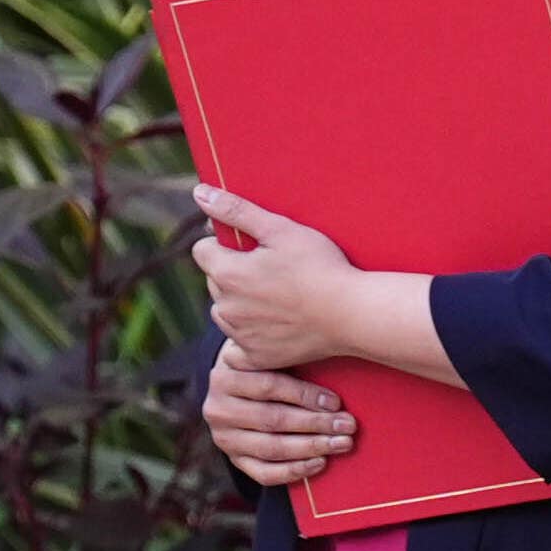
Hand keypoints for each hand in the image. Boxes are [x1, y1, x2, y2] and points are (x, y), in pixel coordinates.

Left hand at [191, 184, 358, 369]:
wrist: (350, 313)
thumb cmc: (319, 266)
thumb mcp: (280, 229)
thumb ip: (236, 210)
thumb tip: (200, 192)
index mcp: (227, 274)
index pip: (202, 251)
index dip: (225, 243)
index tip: (253, 246)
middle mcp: (226, 308)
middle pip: (214, 281)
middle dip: (233, 272)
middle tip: (272, 269)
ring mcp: (240, 336)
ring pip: (225, 312)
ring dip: (239, 303)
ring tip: (276, 295)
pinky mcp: (256, 358)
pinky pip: (237, 346)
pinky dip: (249, 335)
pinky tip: (273, 324)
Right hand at [204, 338, 355, 485]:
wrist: (235, 388)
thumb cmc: (262, 366)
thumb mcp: (268, 355)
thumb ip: (289, 359)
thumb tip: (335, 364)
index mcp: (225, 376)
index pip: (269, 387)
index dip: (304, 395)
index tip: (336, 402)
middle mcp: (218, 409)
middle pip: (272, 419)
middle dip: (315, 424)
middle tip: (347, 425)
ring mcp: (224, 438)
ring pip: (272, 448)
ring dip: (311, 447)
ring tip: (341, 443)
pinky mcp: (234, 460)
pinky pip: (265, 473)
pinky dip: (295, 470)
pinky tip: (320, 462)